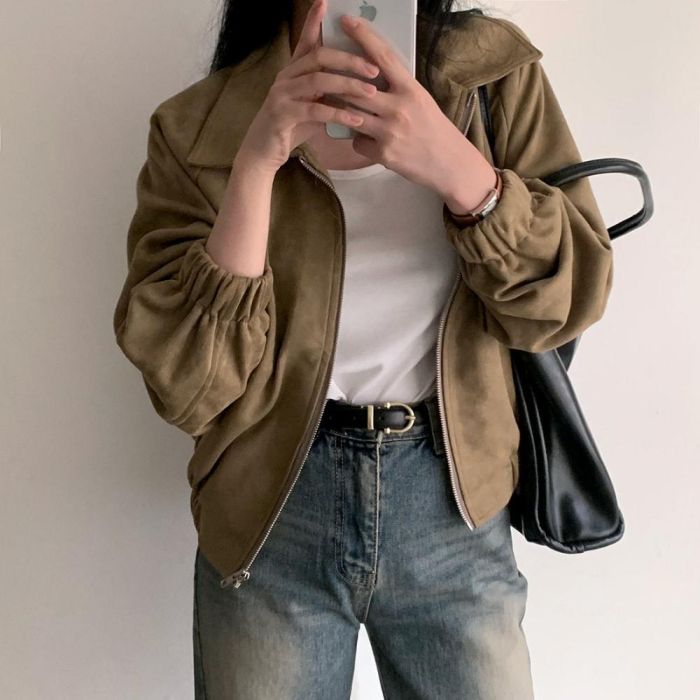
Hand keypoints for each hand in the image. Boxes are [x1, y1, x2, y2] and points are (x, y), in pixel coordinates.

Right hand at [236, 0, 379, 174]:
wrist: (263, 153)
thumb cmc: (291, 128)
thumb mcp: (312, 105)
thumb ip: (328, 92)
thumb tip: (358, 85)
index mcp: (293, 71)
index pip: (307, 41)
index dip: (314, 21)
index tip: (326, 3)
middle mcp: (286, 77)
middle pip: (319, 57)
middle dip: (349, 61)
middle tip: (374, 69)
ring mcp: (282, 94)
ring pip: (318, 81)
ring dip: (348, 85)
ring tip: (370, 93)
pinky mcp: (282, 115)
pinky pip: (314, 110)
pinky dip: (337, 114)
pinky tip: (355, 119)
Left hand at [329, 13, 496, 205]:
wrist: (449, 164)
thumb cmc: (434, 130)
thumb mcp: (421, 101)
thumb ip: (398, 87)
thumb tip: (372, 72)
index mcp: (411, 90)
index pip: (382, 57)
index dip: (363, 37)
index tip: (347, 21)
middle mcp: (399, 108)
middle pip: (357, 88)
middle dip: (339, 82)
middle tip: (326, 75)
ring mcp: (389, 132)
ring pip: (351, 114)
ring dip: (344, 110)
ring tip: (342, 107)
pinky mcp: (383, 154)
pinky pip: (357, 142)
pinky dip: (359, 140)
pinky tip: (369, 142)